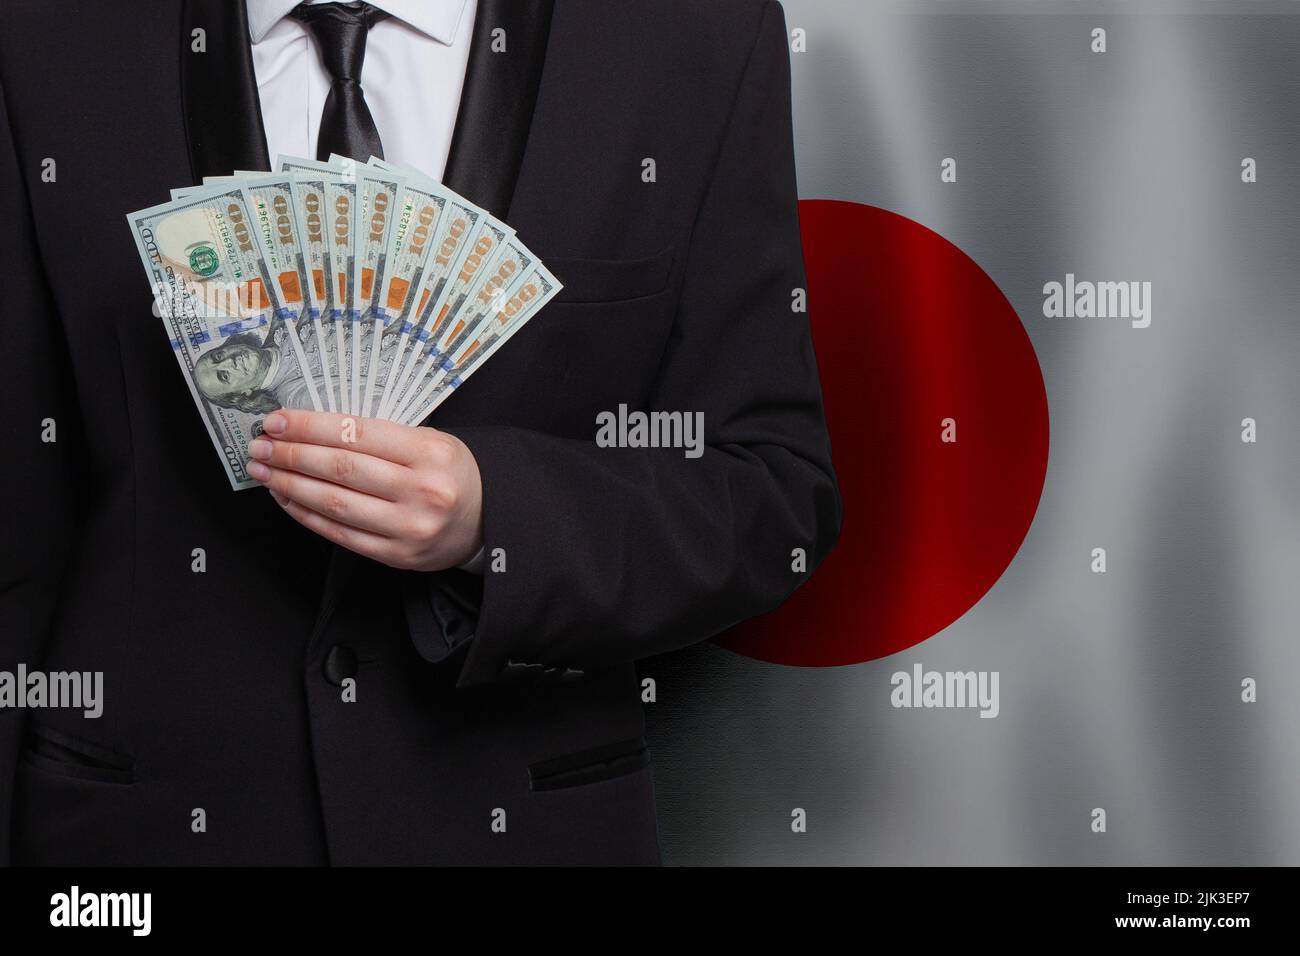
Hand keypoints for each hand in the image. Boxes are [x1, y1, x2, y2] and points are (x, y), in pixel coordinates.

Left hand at [245, 409, 482, 571]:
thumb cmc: (450, 474)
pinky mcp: (397, 555)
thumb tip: (312, 430)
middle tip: (260, 445)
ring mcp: (408, 527)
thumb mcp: (431, 441)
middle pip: (341, 468)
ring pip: (335, 503)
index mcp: (429, 453)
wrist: (486, 521)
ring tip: (263, 471)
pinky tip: (286, 498)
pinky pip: (341, 534)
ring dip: (290, 485)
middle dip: (292, 454)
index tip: (277, 421)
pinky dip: (306, 515)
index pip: (355, 433)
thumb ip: (381, 437)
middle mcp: (421, 490)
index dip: (309, 427)